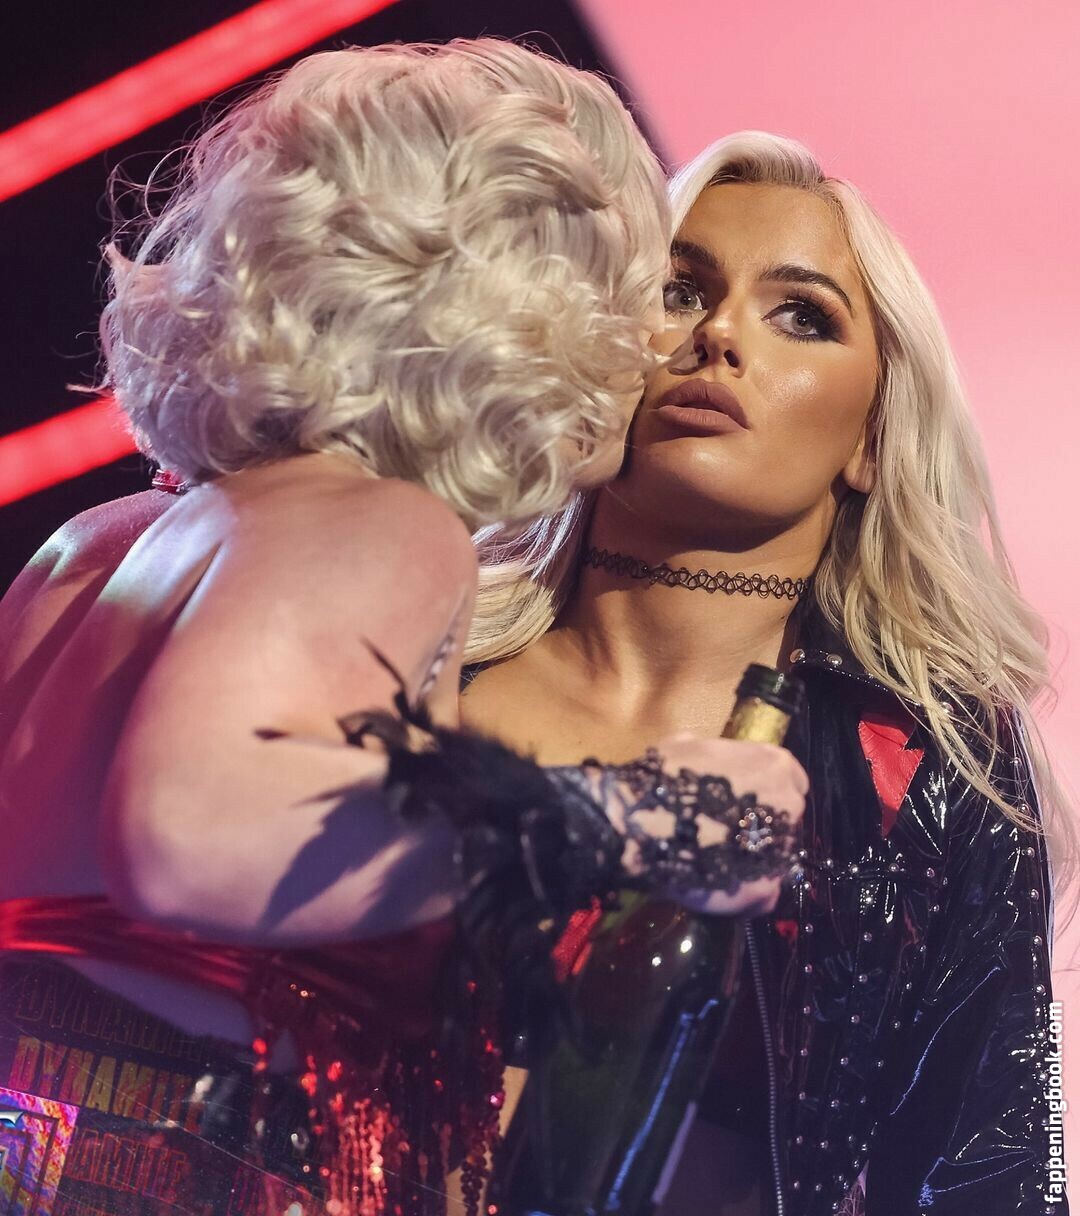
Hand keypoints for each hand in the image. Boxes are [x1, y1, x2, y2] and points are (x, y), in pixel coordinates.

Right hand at [594, 732, 807, 917]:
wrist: (642, 824)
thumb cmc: (664, 778)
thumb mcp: (687, 747)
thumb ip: (714, 753)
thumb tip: (713, 763)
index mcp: (774, 765)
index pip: (791, 780)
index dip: (768, 791)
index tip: (746, 803)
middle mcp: (788, 803)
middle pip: (787, 818)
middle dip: (763, 825)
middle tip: (727, 833)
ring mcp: (781, 846)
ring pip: (777, 857)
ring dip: (755, 860)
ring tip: (719, 864)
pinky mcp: (766, 885)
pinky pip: (765, 892)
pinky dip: (748, 894)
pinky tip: (720, 888)